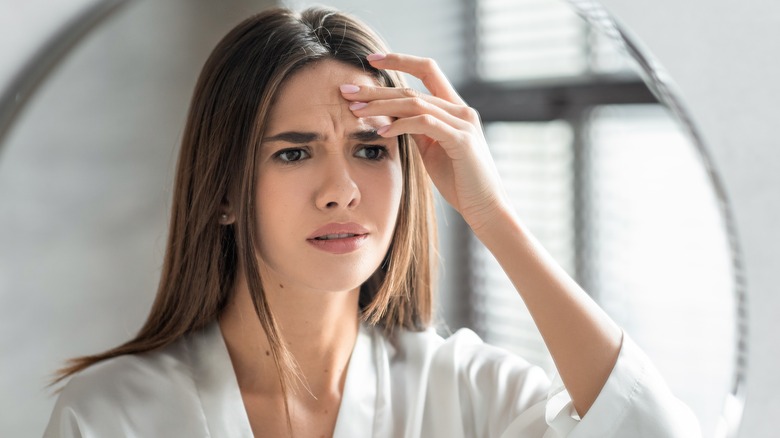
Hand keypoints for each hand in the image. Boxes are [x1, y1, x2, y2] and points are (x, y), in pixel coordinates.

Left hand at [340, 53, 508, 232]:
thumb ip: (416, 130)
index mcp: (455, 108)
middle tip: (346, 91)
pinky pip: (425, 124)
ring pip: (415, 103)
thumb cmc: (459, 181)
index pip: (427, 70)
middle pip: (412, 89)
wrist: (485, 207)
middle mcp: (461, 109)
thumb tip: (391, 116)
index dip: (399, 60)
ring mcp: (463, 123)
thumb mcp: (431, 150)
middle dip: (376, 90)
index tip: (370, 60)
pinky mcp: (461, 140)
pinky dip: (401, 124)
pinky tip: (382, 131)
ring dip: (381, 106)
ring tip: (356, 110)